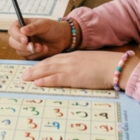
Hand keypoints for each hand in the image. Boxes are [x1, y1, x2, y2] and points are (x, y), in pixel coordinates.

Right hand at [7, 18, 70, 58]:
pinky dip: (37, 54)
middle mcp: (21, 36)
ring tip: (42, 46)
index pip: (12, 30)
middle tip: (33, 46)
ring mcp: (25, 45)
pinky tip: (45, 49)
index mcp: (22, 25)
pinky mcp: (30, 54)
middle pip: (13, 43)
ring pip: (20, 51)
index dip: (16, 36)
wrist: (63, 38)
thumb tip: (23, 30)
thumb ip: (33, 27)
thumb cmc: (53, 28)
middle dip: (23, 46)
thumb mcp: (44, 24)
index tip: (25, 40)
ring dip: (32, 51)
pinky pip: (28, 57)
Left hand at [21, 51, 139, 90]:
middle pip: (48, 63)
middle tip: (24, 74)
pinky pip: (56, 78)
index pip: (54, 59)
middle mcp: (70, 60)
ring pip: (48, 69)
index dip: (43, 64)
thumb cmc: (107, 66)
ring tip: (25, 78)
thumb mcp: (91, 63)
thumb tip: (78, 73)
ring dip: (35, 74)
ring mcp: (71, 67)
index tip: (35, 68)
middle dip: (35, 69)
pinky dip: (45, 80)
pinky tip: (37, 83)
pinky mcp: (74, 77)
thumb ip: (82, 66)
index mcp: (74, 56)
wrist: (115, 66)